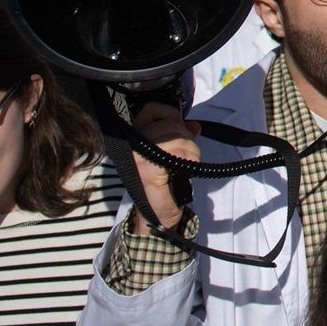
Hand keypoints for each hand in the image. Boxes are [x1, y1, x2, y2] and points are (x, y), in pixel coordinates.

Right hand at [127, 101, 200, 233]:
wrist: (158, 216)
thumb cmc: (165, 185)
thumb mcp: (172, 154)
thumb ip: (180, 136)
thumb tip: (194, 125)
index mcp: (135, 139)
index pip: (150, 110)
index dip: (170, 113)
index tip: (181, 126)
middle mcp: (132, 146)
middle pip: (168, 123)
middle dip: (185, 135)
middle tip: (187, 152)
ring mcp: (138, 157)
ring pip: (176, 137)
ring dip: (191, 149)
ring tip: (187, 162)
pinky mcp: (147, 169)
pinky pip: (176, 152)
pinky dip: (190, 158)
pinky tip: (188, 169)